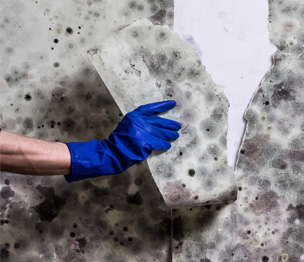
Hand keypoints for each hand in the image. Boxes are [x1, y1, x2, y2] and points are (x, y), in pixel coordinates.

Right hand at [64, 100, 180, 181]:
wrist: (114, 151)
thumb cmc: (120, 139)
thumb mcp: (128, 124)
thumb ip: (140, 122)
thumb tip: (155, 124)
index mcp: (135, 115)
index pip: (152, 108)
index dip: (163, 105)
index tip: (173, 103)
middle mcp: (140, 122)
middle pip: (160, 121)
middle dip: (170, 124)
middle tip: (177, 125)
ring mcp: (144, 132)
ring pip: (163, 133)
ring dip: (170, 134)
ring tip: (175, 135)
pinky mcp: (147, 143)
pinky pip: (160, 143)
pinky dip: (165, 144)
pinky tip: (167, 145)